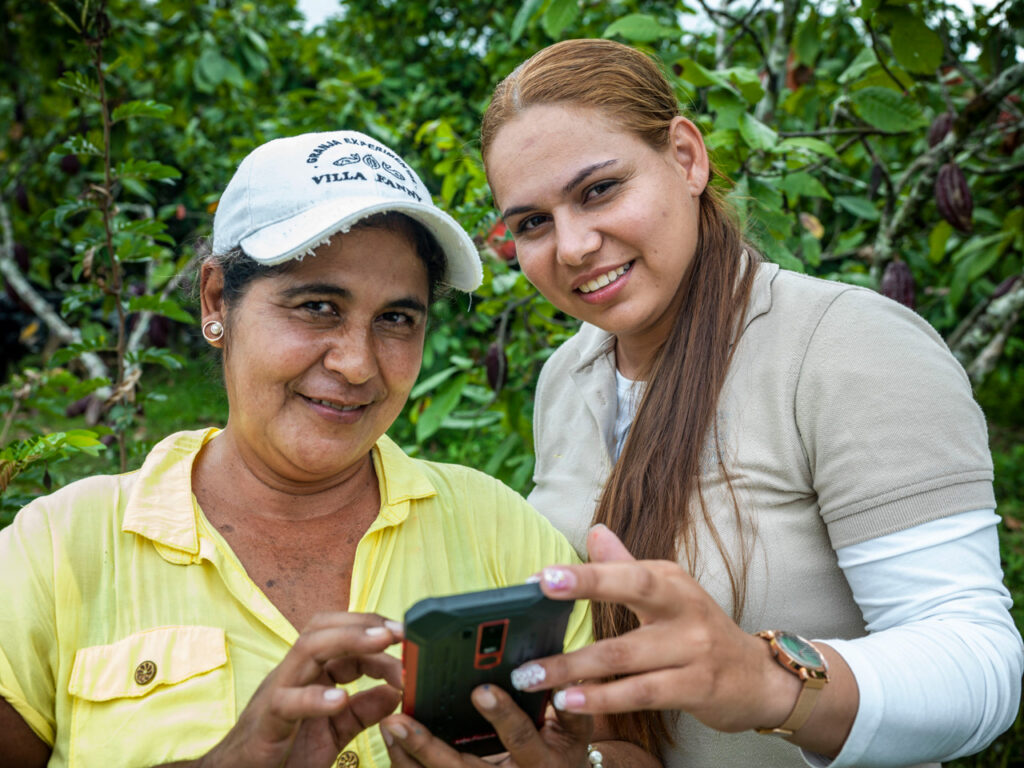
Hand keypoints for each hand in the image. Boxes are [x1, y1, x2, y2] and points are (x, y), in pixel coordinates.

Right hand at [199, 612, 403, 767]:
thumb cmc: (284, 754)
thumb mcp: (333, 731)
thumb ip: (362, 712)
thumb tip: (395, 693)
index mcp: (308, 674)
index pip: (341, 638)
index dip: (375, 634)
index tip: (408, 641)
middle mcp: (293, 674)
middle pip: (323, 629)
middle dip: (363, 624)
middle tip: (401, 632)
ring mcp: (277, 693)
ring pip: (306, 650)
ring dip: (347, 640)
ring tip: (381, 643)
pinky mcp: (266, 722)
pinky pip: (287, 702)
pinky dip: (314, 698)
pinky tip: (340, 699)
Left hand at [378, 684, 591, 766]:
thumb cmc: (564, 750)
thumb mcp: (576, 730)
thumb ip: (570, 703)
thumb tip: (561, 675)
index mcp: (541, 762)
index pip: (520, 737)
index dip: (502, 715)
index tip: (481, 690)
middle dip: (429, 745)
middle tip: (402, 719)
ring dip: (409, 755)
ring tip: (389, 726)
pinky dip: (408, 763)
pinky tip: (393, 742)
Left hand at [506, 525, 799, 733]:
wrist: (760, 679)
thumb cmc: (700, 632)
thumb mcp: (669, 594)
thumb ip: (627, 566)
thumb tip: (594, 530)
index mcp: (671, 580)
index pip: (623, 569)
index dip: (581, 573)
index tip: (538, 579)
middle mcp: (684, 607)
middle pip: (631, 593)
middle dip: (579, 598)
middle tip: (530, 612)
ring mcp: (694, 648)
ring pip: (625, 655)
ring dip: (574, 668)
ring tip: (532, 677)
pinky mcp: (698, 687)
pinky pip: (642, 693)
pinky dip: (603, 698)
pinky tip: (570, 702)